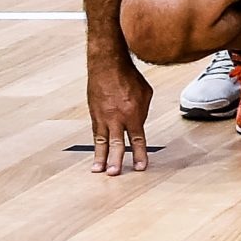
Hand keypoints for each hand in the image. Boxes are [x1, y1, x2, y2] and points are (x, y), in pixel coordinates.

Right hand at [87, 55, 150, 175]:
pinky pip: (96, 133)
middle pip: (117, 143)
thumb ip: (143, 112)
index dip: (139, 153)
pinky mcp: (94, 114)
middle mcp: (117, 118)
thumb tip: (139, 125)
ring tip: (99, 171)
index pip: (137, 138)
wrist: (108, 66)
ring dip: (101, 157)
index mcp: (133, 113)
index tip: (140, 167)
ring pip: (102, 141)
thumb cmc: (130, 78)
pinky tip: (96, 155)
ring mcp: (103, 117)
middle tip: (114, 174)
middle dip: (117, 159)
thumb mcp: (146, 94)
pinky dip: (96, 145)